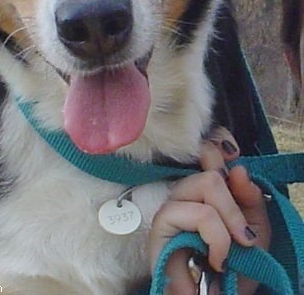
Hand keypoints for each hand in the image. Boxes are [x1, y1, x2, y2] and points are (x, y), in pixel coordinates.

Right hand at [149, 127, 269, 293]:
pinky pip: (199, 213)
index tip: (233, 155)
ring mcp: (170, 206)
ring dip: (230, 220)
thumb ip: (250, 200)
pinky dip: (217, 237)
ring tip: (230, 252)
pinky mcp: (160, 225)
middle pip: (210, 167)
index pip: (205, 149)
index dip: (218, 145)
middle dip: (235, 203)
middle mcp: (184, 193)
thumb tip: (238, 170)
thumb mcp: (255, 232)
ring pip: (207, 183)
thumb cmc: (235, 270)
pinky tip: (216, 258)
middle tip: (243, 235)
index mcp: (204, 190)